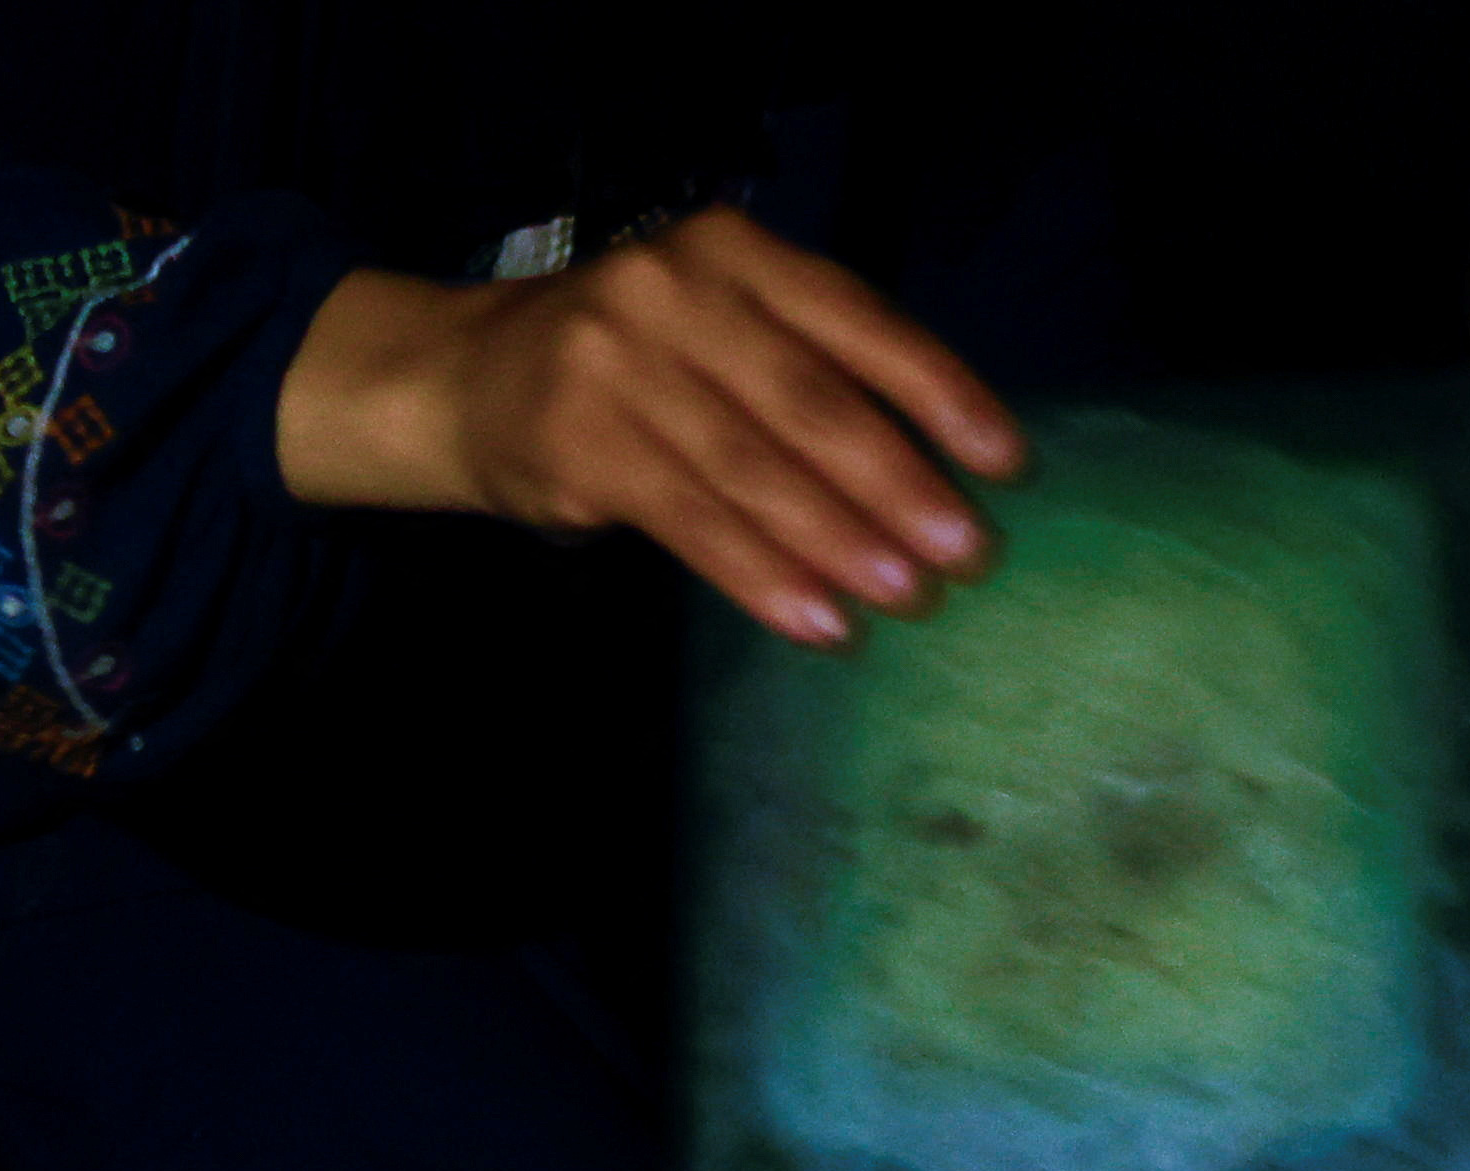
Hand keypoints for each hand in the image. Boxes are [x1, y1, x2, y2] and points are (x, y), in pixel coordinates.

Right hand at [276, 207, 1021, 649]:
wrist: (463, 379)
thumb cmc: (627, 363)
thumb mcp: (715, 324)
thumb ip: (805, 363)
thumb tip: (935, 463)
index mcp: (733, 251)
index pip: (856, 318)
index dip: (938, 391)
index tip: (1005, 461)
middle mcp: (676, 290)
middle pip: (811, 400)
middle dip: (899, 484)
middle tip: (965, 554)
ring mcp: (620, 363)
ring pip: (756, 468)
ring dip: (841, 542)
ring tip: (905, 598)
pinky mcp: (582, 443)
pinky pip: (695, 522)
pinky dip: (764, 577)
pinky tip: (817, 621)